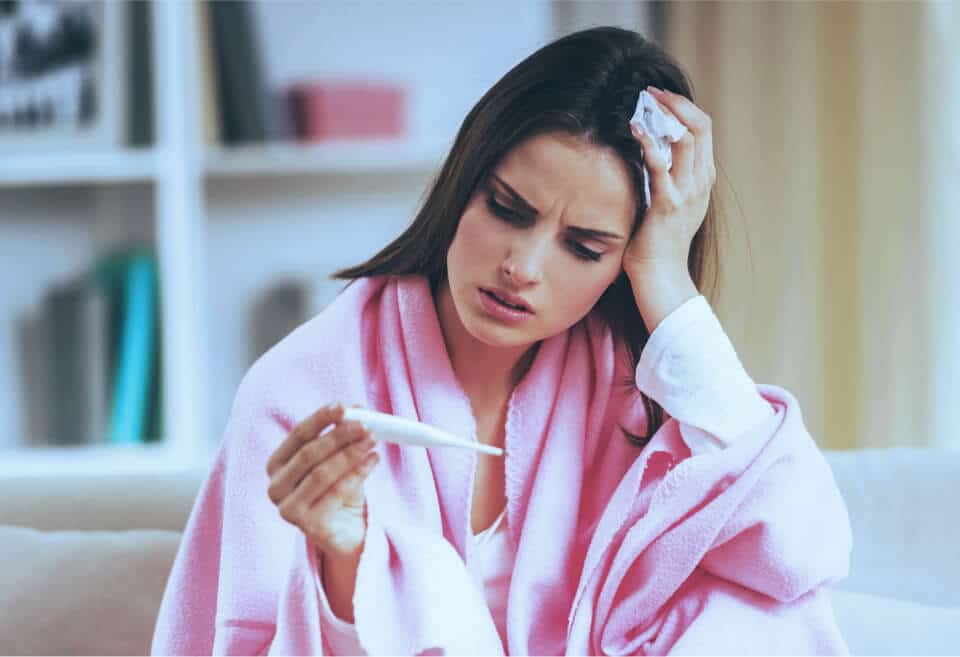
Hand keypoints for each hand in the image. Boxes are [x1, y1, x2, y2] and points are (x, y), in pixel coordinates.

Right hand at [266, 402, 378, 558]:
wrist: (345, 528)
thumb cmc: (338, 488)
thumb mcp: (340, 457)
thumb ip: (344, 433)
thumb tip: (358, 407)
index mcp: (277, 464)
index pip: (298, 435)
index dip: (320, 419)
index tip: (343, 406)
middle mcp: (276, 487)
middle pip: (308, 454)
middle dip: (339, 436)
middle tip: (365, 426)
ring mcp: (288, 508)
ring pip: (321, 474)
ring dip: (350, 454)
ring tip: (372, 441)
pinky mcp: (307, 525)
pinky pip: (335, 493)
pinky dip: (357, 474)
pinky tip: (373, 460)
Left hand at [623, 86, 716, 279]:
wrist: (661, 277)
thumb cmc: (657, 243)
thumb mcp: (669, 203)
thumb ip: (666, 178)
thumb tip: (649, 153)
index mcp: (702, 180)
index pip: (703, 131)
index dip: (685, 108)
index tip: (661, 97)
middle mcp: (700, 183)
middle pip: (701, 127)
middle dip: (677, 103)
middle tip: (652, 91)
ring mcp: (687, 193)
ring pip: (688, 139)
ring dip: (665, 114)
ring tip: (644, 101)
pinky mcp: (668, 204)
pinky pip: (660, 166)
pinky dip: (648, 142)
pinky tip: (634, 128)